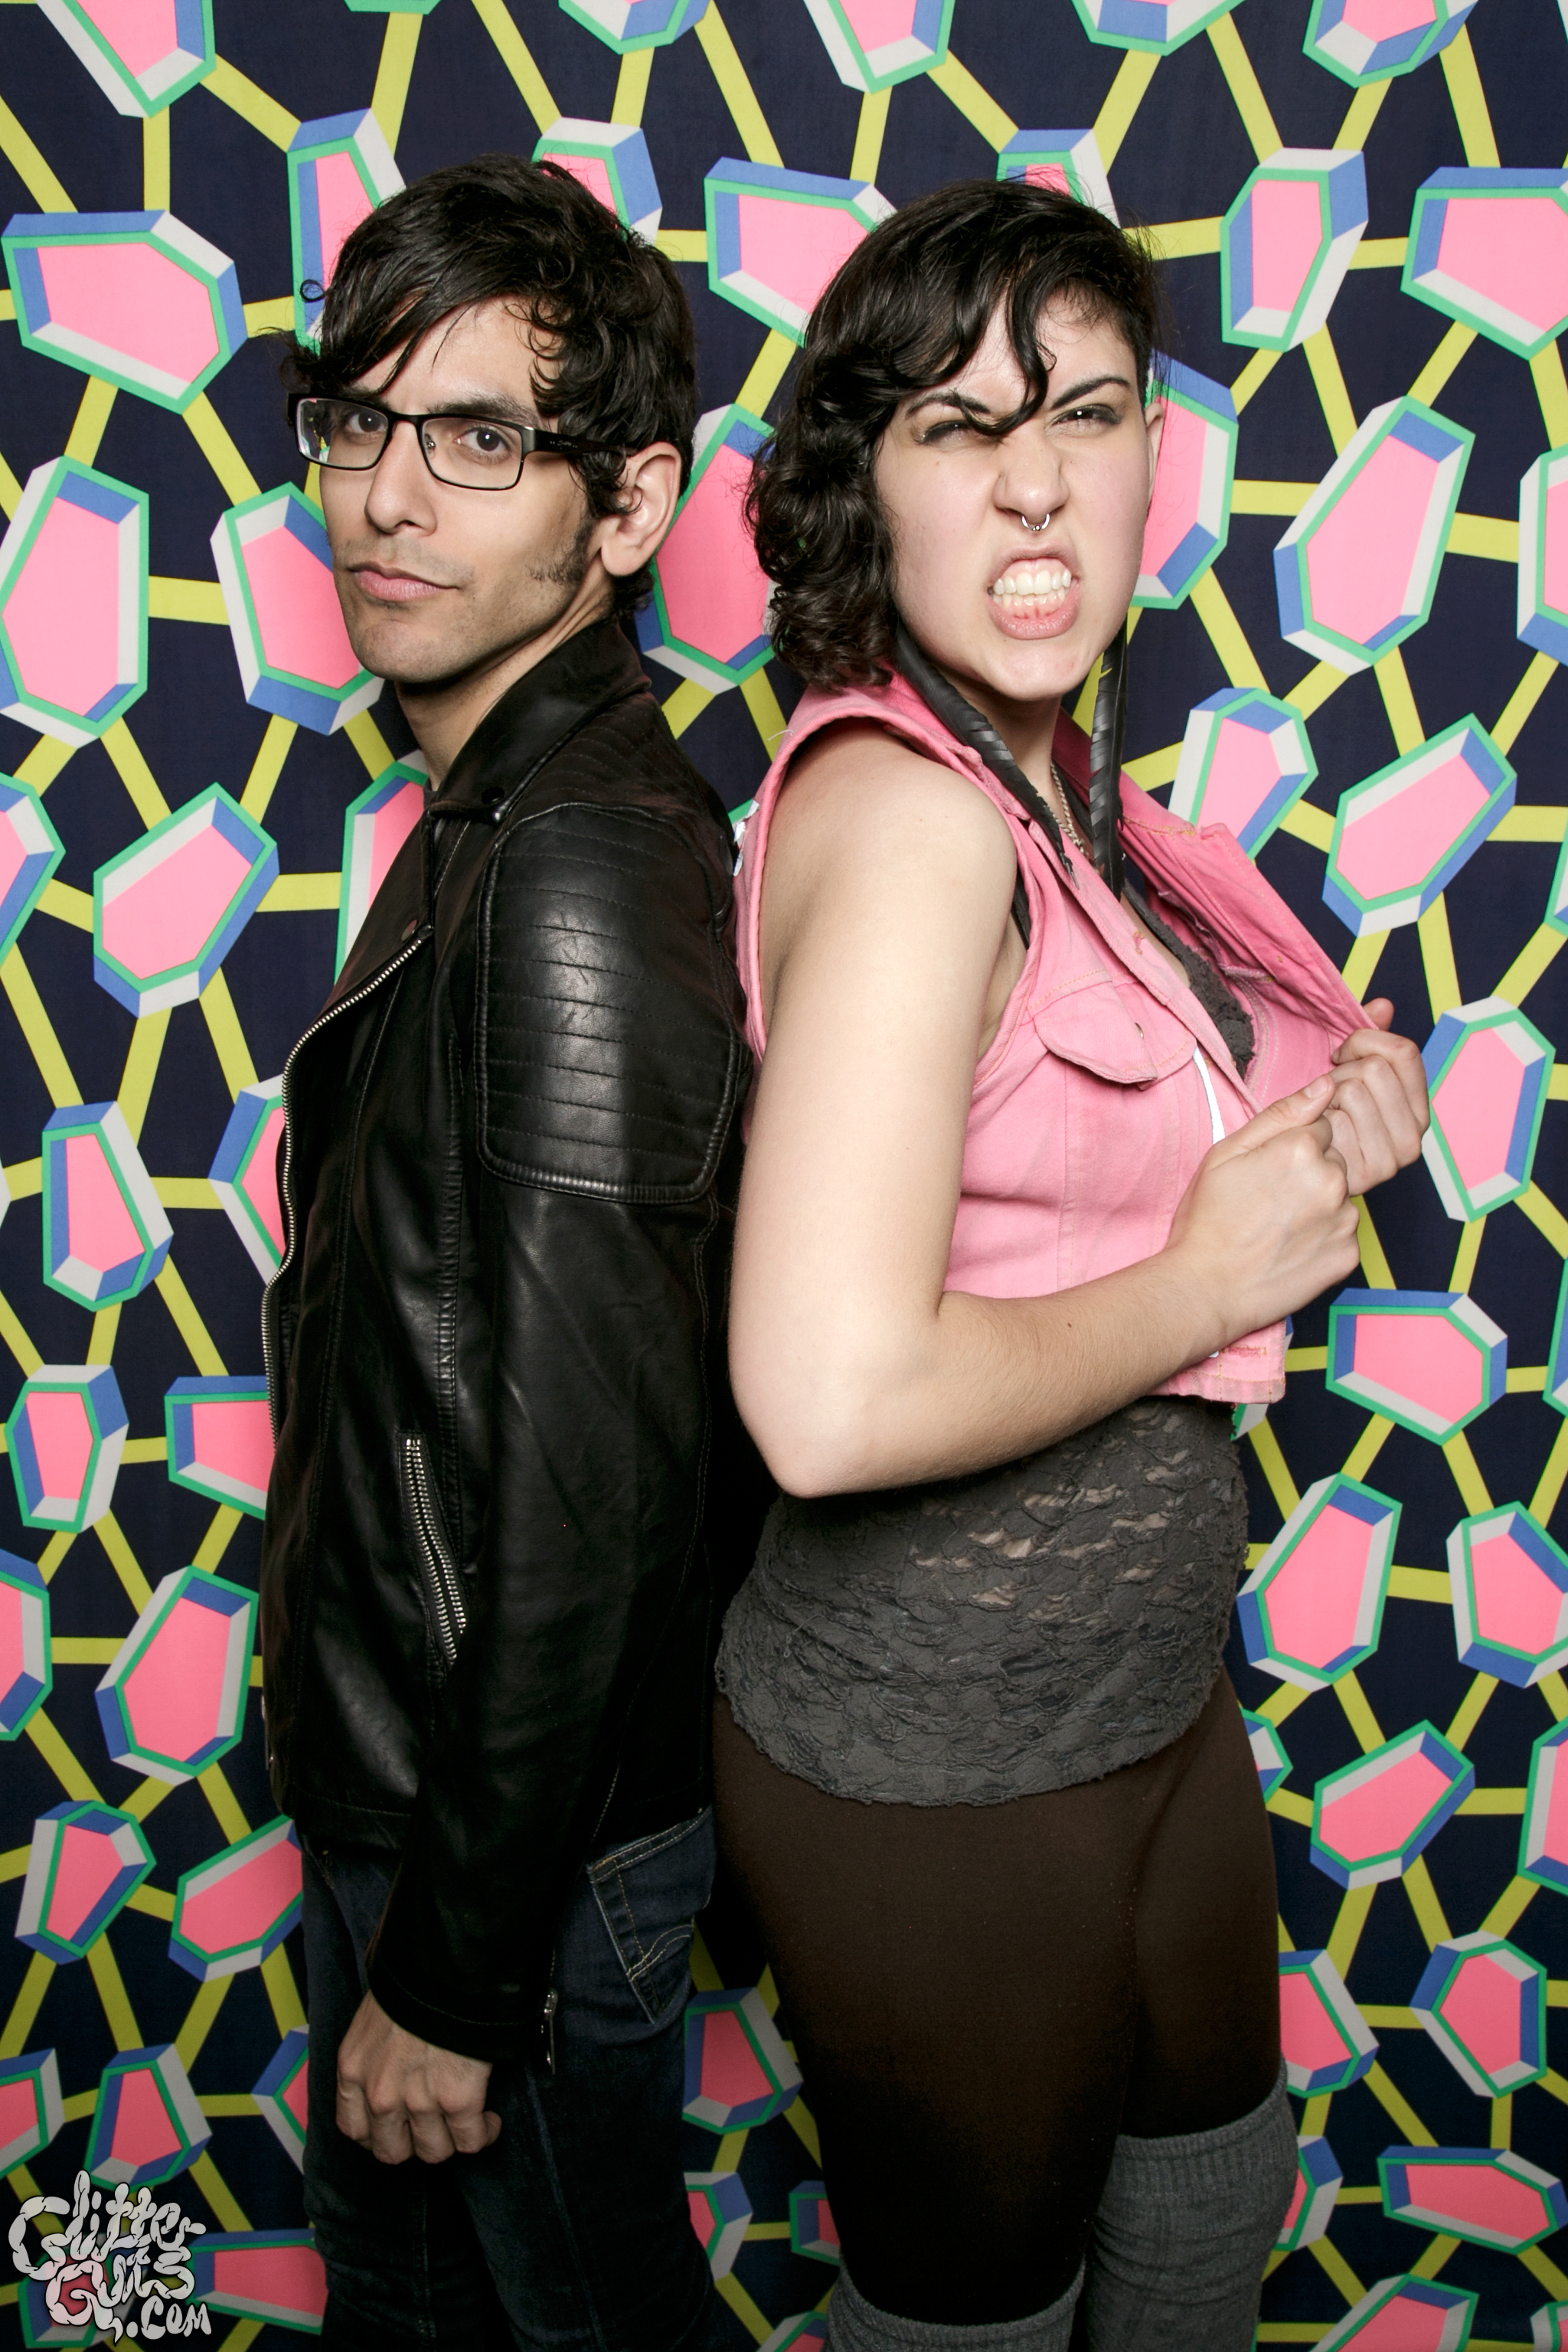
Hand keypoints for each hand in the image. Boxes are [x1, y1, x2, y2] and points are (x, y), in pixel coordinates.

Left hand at [336, 1990, 500, 2164]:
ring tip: (466, 2123)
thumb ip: (373, 2056)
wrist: (447, 1965)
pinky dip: (483, 2133)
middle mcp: (379, 2095)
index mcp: (353, 2072)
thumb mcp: (372, 2020)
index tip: (398, 2128)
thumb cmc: (413, 1981)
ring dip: (451, 2140)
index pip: (355, 2131)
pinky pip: (470, 2140)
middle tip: (432, 2126)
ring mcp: (418, 2101)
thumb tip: (392, 2070)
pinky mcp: (457, 2100)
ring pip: (434, 2151)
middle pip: (392, 2152)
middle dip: (414, 2143)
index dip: (379, 2135)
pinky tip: (489, 2120)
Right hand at [1166, 1074, 1360, 1345]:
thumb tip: (1325, 1085)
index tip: (1267, 1170)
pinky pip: (1343, 1233)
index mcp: (1302, 1147)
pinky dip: (1323, 1238)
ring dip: (1319, 1205)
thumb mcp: (1227, 1153)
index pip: (1320, 1127)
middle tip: (1269, 1200)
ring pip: (1340, 1197)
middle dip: (1310, 1173)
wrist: (1207, 1288)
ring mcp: (1343, 1220)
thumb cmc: (1209, 1219)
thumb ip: (1281, 1114)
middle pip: (1334, 1161)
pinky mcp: (1348, 1255)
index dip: (1291, 1147)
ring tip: (1279, 1226)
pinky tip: (1291, 1247)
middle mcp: (1332, 1180)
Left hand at [1326, 1000, 1429, 1194]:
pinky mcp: (1364, 1176)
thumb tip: (1383, 1005)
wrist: (1282, 1169)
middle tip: (1326, 1094)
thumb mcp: (1341, 1072)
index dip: (1364, 1042)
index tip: (1339, 1055)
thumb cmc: (1313, 1117)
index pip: (1403, 1051)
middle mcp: (1413, 1137)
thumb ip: (1365, 1038)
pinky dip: (1315, 1121)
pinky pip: (1335, 1120)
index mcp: (1416, 1108)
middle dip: (1340, 1072)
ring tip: (1320, 1117)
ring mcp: (1392, 1160)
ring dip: (1325, 1097)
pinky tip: (1313, 1137)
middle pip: (1375, 1069)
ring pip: (1354, 1091)